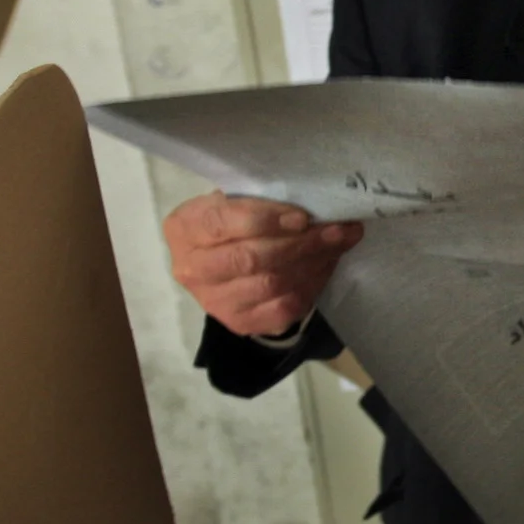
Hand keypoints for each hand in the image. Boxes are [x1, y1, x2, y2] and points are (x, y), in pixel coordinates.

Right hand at [163, 192, 362, 338]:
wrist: (218, 265)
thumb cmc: (229, 222)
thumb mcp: (230, 201)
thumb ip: (258, 200)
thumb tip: (311, 204)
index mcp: (184, 229)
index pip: (223, 223)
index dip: (266, 220)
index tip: (302, 217)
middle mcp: (191, 269)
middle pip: (251, 258)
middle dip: (301, 242)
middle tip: (337, 229)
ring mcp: (215, 301)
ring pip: (272, 284)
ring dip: (314, 262)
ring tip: (340, 243)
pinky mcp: (240, 323)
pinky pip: (284, 308)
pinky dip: (312, 284)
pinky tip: (327, 265)